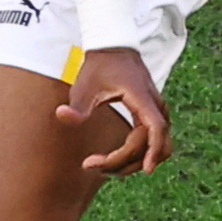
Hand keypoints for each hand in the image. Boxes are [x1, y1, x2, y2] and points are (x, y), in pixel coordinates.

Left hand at [62, 43, 172, 175]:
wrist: (113, 49)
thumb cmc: (99, 67)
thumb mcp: (85, 86)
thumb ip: (77, 106)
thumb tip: (62, 115)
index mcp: (142, 99)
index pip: (156, 129)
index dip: (153, 151)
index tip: (146, 171)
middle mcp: (156, 107)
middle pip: (156, 144)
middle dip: (128, 162)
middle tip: (93, 165)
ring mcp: (157, 111)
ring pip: (160, 146)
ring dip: (136, 162)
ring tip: (105, 165)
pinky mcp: (152, 115)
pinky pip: (155, 141)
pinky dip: (140, 154)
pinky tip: (115, 157)